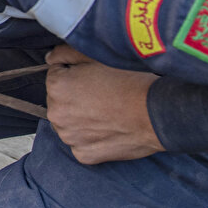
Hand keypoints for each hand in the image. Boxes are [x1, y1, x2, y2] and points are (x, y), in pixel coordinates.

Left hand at [45, 45, 162, 164]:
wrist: (158, 112)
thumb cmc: (129, 80)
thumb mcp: (97, 55)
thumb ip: (65, 53)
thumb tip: (49, 58)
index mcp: (56, 86)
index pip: (56, 74)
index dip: (76, 73)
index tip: (95, 76)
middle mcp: (56, 113)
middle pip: (60, 100)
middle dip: (74, 96)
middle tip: (103, 93)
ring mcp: (69, 137)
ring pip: (69, 122)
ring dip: (80, 117)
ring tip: (107, 111)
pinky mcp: (84, 154)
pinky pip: (81, 143)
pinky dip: (91, 137)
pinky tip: (109, 128)